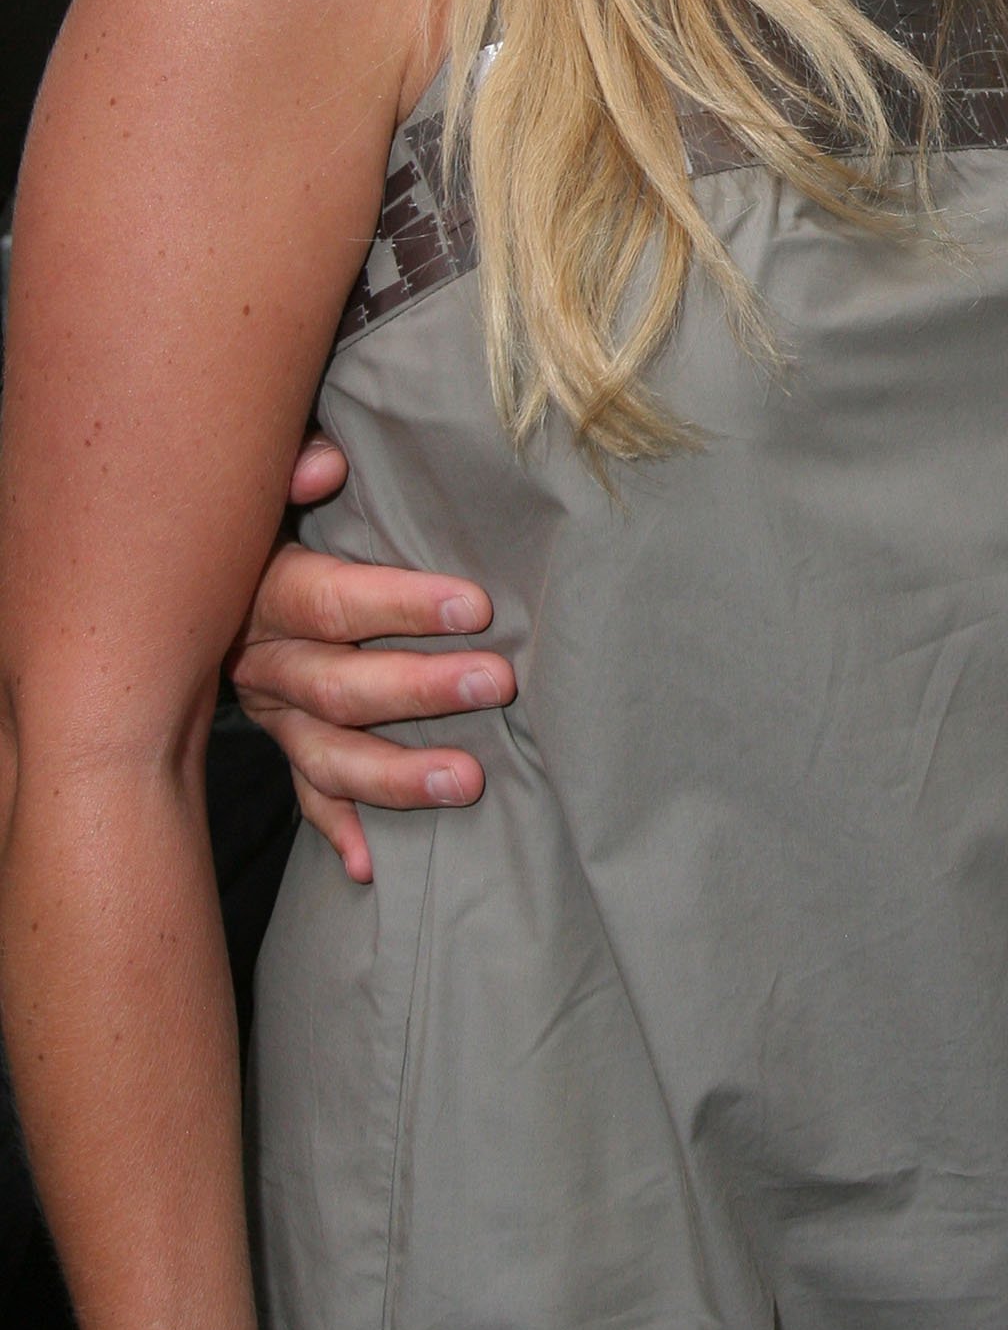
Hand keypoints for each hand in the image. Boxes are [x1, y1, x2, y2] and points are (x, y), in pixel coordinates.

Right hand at [227, 432, 514, 883]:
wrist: (187, 578)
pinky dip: (337, 829)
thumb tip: (324, 465)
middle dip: (422, 689)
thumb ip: (289, 471)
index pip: (333, 602)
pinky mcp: (283, 746)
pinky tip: (372, 865)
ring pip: (330, 756)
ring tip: (468, 780)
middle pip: (341, 687)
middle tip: (499, 682)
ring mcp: (273, 716)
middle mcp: (264, 662)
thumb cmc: (263, 519)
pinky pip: (308, 796)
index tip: (477, 605)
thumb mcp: (264, 490)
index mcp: (266, 591)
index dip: (403, 605)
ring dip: (396, 774)